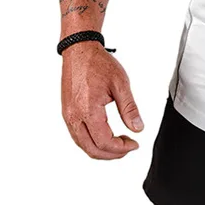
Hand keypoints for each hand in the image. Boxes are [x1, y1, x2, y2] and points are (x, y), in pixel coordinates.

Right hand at [60, 40, 143, 159]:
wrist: (80, 50)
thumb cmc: (98, 63)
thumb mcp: (120, 83)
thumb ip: (129, 108)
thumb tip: (137, 128)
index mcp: (87, 110)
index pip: (104, 142)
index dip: (121, 148)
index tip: (134, 144)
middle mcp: (73, 116)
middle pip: (91, 149)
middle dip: (112, 154)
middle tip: (128, 147)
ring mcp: (68, 116)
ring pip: (83, 145)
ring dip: (101, 149)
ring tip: (119, 143)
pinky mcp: (67, 112)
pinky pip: (78, 136)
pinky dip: (92, 141)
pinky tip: (105, 135)